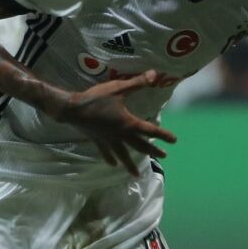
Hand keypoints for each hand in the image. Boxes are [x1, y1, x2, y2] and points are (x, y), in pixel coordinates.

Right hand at [55, 72, 178, 175]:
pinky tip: (113, 164)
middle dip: (152, 150)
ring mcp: (108, 140)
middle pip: (139, 145)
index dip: (163, 135)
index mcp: (128, 123)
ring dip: (130, 164)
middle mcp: (120, 135)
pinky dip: (110, 158)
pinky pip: (106, 152)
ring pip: (123, 154)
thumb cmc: (96, 98)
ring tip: (136, 174)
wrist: (73, 109)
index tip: (174, 141)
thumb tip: (154, 74)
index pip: (150, 130)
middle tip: (164, 156)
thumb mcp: (118, 88)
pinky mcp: (98, 141)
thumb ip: (137, 83)